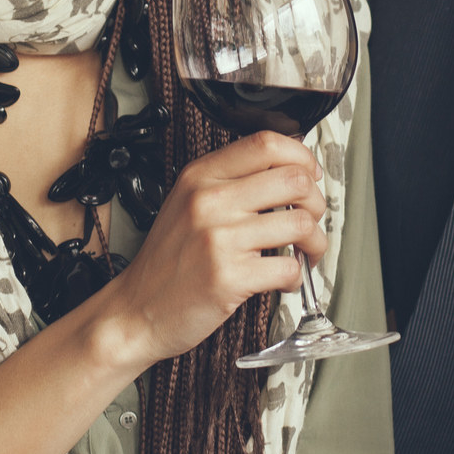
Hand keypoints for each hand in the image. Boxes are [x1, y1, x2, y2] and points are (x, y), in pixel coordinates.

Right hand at [92, 131, 325, 372]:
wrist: (136, 310)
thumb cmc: (167, 262)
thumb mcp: (186, 204)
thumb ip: (229, 183)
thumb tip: (288, 171)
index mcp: (200, 176)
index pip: (266, 143)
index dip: (301, 156)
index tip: (310, 174)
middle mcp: (209, 201)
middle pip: (293, 179)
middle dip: (316, 201)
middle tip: (310, 218)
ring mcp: (219, 238)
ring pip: (300, 223)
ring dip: (315, 242)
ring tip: (304, 253)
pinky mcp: (229, 277)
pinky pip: (288, 268)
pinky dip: (297, 276)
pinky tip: (284, 279)